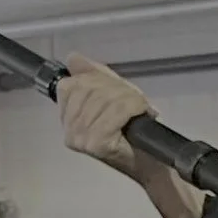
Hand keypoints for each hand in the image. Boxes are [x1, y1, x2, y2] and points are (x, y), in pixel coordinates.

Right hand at [56, 58, 204, 217]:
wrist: (151, 160)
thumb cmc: (133, 131)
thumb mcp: (112, 94)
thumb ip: (93, 75)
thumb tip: (72, 58)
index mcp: (67, 119)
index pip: (71, 84)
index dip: (97, 81)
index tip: (114, 92)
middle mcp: (69, 130)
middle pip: (89, 88)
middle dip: (116, 90)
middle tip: (131, 104)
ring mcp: (80, 138)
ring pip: (105, 97)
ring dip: (129, 100)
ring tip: (135, 112)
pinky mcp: (96, 142)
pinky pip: (117, 109)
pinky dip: (134, 108)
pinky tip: (138, 116)